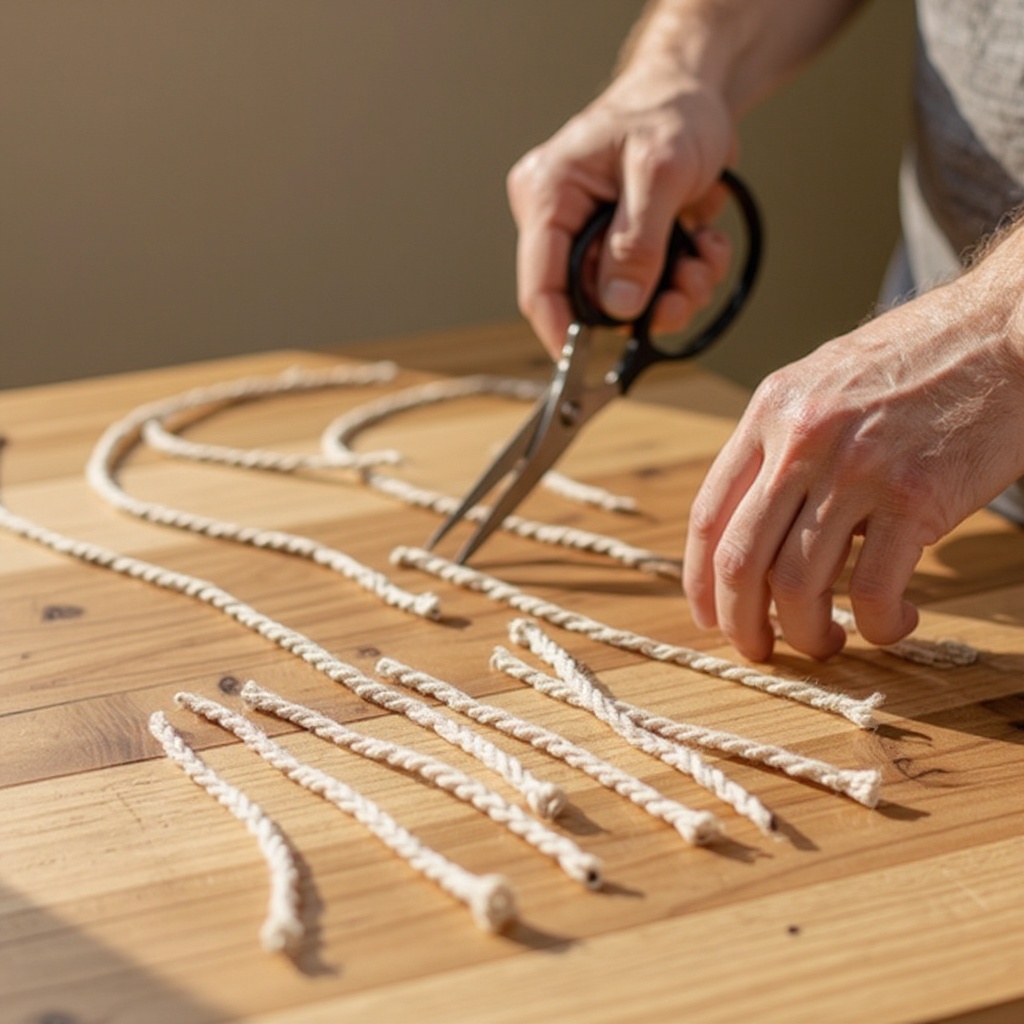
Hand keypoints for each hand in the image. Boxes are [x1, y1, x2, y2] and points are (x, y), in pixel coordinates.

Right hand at [507, 65, 736, 356]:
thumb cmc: (671, 110)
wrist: (700, 92)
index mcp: (548, 196)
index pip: (540, 284)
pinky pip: (651, 285)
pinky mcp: (627, 245)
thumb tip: (620, 305)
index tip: (584, 367)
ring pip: (625, 300)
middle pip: (588, 299)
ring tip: (703, 263)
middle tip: (683, 296)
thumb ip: (638, 241)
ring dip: (673, 294)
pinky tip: (705, 248)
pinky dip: (686, 278)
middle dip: (642, 307)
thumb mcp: (659, 170)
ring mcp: (595, 236)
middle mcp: (564, 221)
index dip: (560, 331)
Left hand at [683, 273, 1023, 660]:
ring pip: (797, 585)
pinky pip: (872, 590)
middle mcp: (800, 441)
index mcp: (770, 413)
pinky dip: (876, 624)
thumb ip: (784, 444)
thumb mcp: (824, 384)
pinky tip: (890, 624)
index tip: (709, 615)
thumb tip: (758, 519)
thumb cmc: (919, 360)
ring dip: (805, 633)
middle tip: (757, 650)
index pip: (708, 515)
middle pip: (740, 560)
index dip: (699, 580)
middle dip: (740, 623)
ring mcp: (856, 469)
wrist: (1005, 330)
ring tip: (824, 642)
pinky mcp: (915, 496)